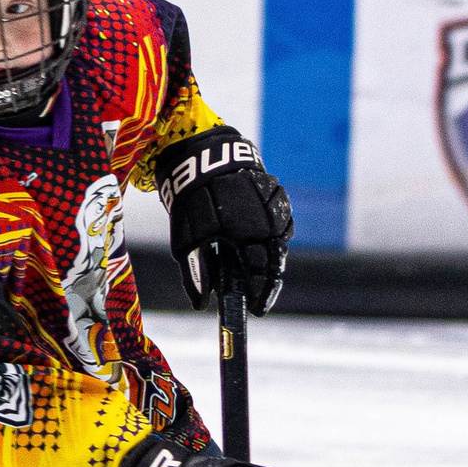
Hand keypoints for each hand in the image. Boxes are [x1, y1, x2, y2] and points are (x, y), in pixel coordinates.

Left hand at [158, 124, 292, 314]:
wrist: (200, 156)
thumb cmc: (190, 202)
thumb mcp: (186, 241)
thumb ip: (196, 272)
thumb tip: (201, 302)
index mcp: (246, 232)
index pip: (262, 271)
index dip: (262, 293)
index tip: (257, 310)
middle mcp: (266, 217)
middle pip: (276, 257)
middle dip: (268, 279)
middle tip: (258, 294)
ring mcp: (273, 202)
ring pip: (281, 235)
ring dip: (271, 252)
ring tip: (255, 264)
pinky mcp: (274, 189)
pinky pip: (281, 215)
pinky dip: (274, 229)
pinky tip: (260, 236)